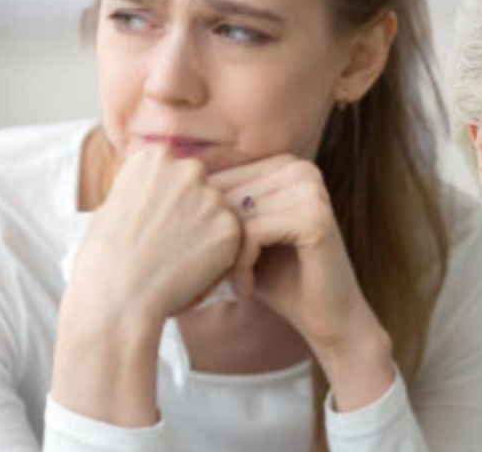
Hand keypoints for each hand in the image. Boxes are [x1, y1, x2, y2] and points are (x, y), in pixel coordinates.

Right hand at [69, 144, 241, 324]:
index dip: (164, 195)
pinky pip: (230, 237)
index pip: (173, 166)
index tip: (151, 218)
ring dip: (206, 229)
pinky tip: (190, 267)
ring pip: (217, 211)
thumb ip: (145, 189)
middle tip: (168, 239)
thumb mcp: (113, 204)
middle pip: (199, 184)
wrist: (117, 294)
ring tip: (176, 257)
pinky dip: (217, 253)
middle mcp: (187, 168)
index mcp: (153, 157)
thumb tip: (159, 190)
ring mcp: (212, 196)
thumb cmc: (103, 257)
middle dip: (190, 207)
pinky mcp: (231, 226)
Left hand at [208, 155, 393, 410]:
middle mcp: (299, 167)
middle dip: (202, 242)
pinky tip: (243, 289)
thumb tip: (153, 189)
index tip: (186, 264)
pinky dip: (239, 265)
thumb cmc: (277, 278)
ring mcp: (310, 188)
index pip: (217, 179)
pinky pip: (251, 232)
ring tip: (220, 287)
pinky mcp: (315, 216)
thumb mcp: (239, 237)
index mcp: (282, 164)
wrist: (328, 317)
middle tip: (198, 283)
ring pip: (231, 215)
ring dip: (219, 258)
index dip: (195, 222)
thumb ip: (213, 210)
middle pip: (222, 195)